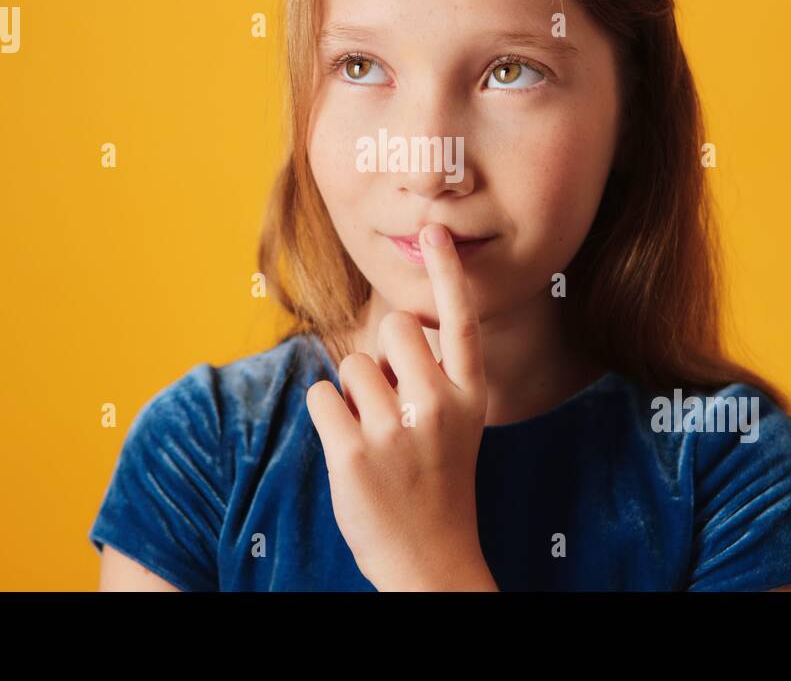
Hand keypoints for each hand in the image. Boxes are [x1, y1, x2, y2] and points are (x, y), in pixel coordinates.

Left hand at [305, 222, 496, 590]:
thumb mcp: (457, 427)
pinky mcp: (352, 453)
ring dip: (351, 394)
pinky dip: (326, 417)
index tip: (434, 228)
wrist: (431, 561)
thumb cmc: (438, 485)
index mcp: (469, 396)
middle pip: (392, 330)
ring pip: (351, 366)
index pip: (461, 320)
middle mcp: (437, 405)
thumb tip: (388, 332)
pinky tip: (349, 448)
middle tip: (390, 404)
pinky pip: (321, 398)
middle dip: (381, 356)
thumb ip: (433, 378)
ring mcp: (394, 430)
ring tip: (374, 437)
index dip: (446, 271)